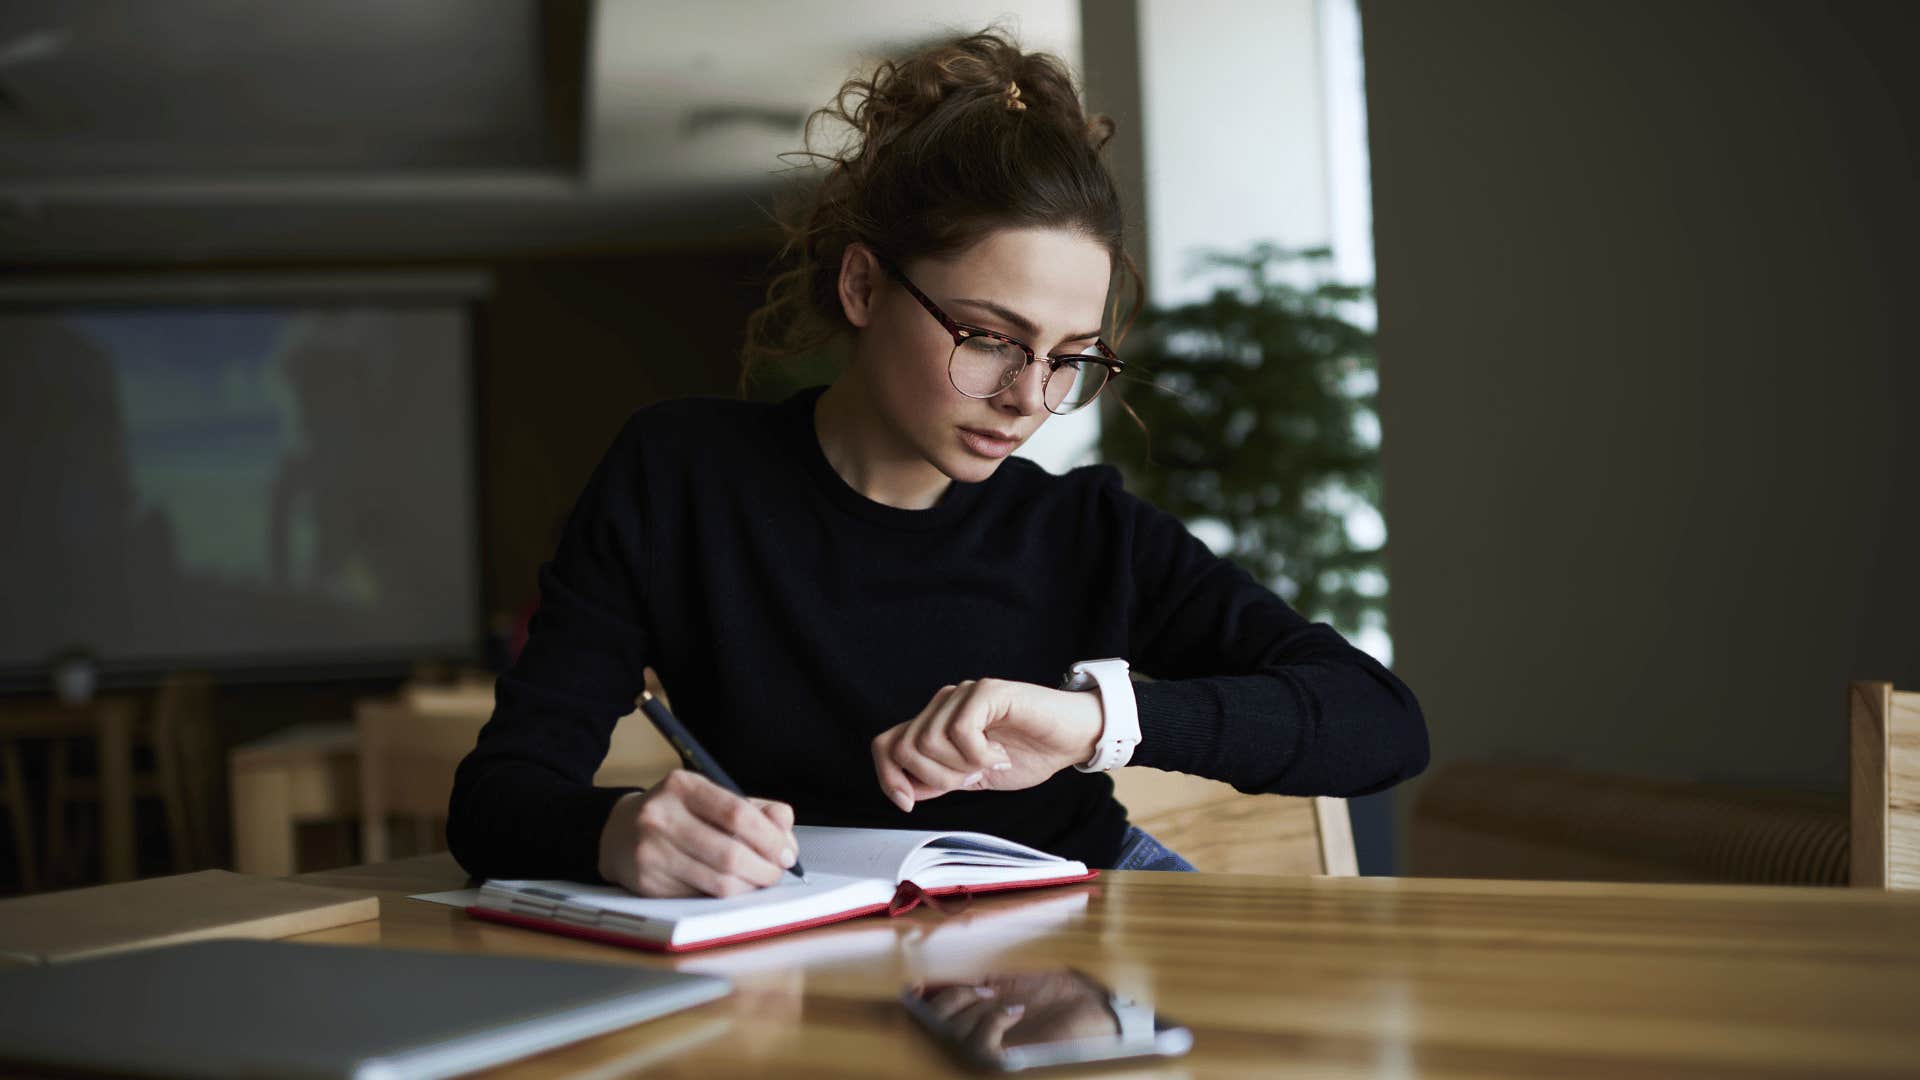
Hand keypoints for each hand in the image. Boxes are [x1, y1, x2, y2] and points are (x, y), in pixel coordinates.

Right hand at [597, 769, 797, 896]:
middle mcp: (661, 816)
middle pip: (730, 854)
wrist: (620, 832)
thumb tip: (786, 835)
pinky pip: (700, 897)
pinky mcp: (647, 883)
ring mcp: (650, 852)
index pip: (737, 814)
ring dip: (749, 887)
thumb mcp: (714, 798)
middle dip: (765, 869)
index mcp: (682, 786)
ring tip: (757, 881)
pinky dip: (724, 896)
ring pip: (718, 882)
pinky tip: (728, 886)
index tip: (787, 853)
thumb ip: (757, 811)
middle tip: (776, 873)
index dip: (770, 839)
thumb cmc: (680, 815)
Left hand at [870, 678, 1102, 811]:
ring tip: (990, 764)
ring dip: (961, 766)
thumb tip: (905, 790)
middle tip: (972, 778)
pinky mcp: (988, 691)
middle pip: (904, 747)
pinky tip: (1000, 755)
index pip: (886, 744)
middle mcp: (944, 704)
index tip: (908, 803)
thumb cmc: (1029, 754)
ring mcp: (964, 694)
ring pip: (929, 740)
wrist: (1072, 739)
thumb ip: (940, 780)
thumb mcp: (974, 778)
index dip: (887, 777)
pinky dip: (979, 754)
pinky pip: (961, 730)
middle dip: (936, 777)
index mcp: (936, 724)